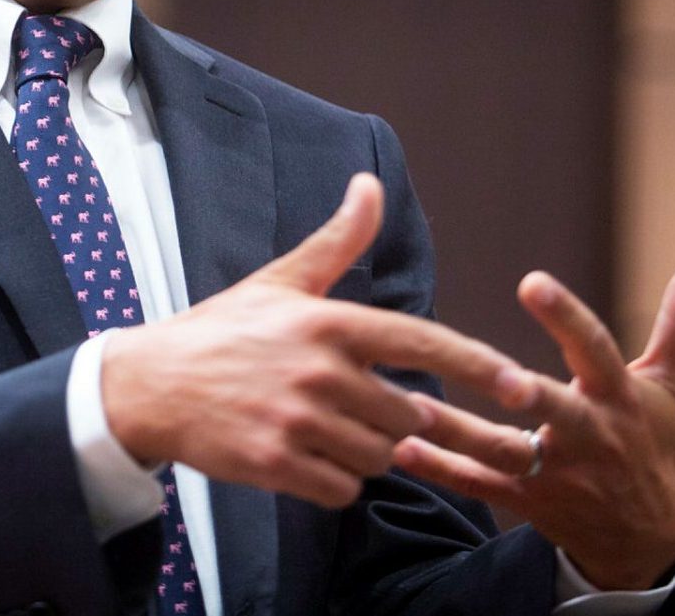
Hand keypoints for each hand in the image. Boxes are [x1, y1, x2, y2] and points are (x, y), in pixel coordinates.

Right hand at [102, 173, 527, 508]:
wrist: (153, 383)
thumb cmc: (223, 330)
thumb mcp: (281, 280)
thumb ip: (337, 240)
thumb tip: (369, 184)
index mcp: (328, 321)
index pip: (421, 342)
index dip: (477, 364)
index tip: (520, 386)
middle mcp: (321, 370)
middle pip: (405, 416)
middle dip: (389, 418)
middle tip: (346, 403)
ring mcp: (300, 419)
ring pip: (378, 457)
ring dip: (360, 450)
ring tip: (315, 422)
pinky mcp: (279, 463)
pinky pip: (343, 489)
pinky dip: (332, 480)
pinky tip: (299, 451)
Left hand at [393, 255, 674, 590]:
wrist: (649, 540)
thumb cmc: (653, 443)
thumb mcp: (671, 384)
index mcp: (618, 399)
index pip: (595, 350)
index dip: (566, 317)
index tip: (531, 282)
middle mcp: (588, 437)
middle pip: (555, 413)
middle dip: (529, 395)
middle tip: (495, 374)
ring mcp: (557, 475)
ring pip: (505, 452)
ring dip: (457, 431)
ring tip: (410, 405)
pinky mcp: (529, 504)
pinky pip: (480, 486)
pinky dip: (442, 468)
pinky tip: (402, 447)